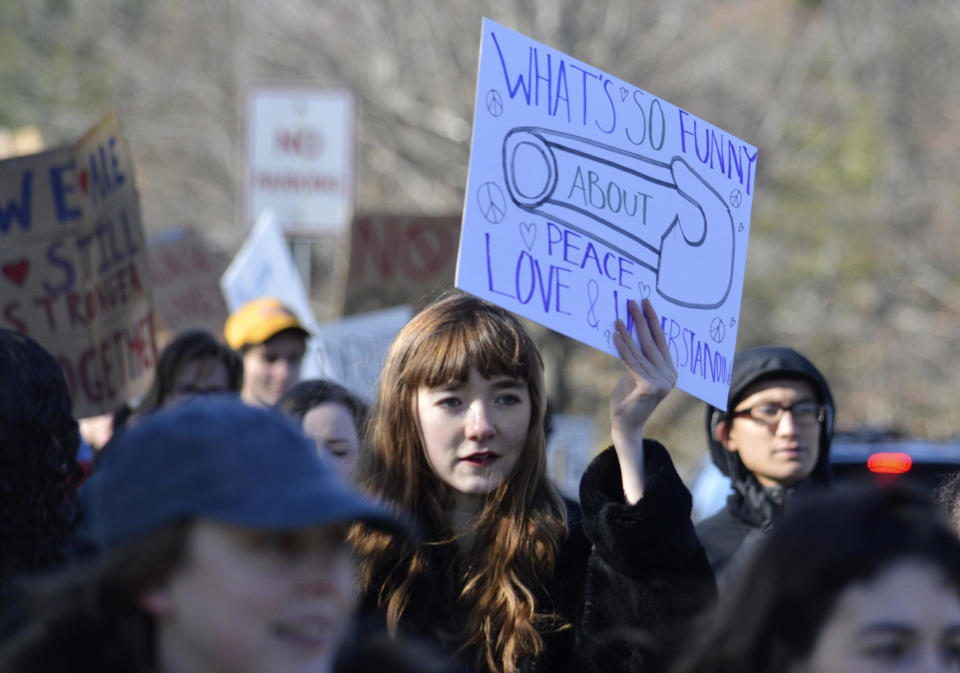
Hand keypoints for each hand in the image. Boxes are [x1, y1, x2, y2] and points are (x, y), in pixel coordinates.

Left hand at [609, 298, 676, 502]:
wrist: (625, 423)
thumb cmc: (629, 397)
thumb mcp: (637, 372)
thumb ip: (640, 356)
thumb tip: (631, 329)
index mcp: (670, 370)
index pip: (661, 341)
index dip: (653, 320)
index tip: (646, 302)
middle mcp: (669, 376)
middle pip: (652, 343)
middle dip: (641, 320)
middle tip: (632, 302)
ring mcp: (661, 383)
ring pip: (640, 352)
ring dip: (628, 333)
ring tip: (619, 318)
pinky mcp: (649, 387)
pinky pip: (633, 363)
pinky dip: (623, 347)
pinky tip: (616, 335)